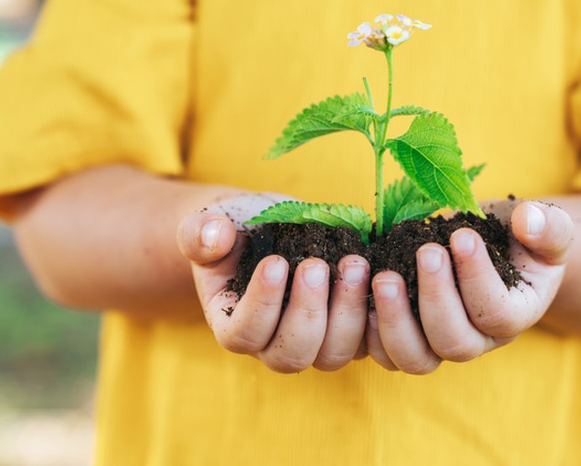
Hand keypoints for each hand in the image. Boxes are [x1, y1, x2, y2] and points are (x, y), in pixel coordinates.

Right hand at [177, 193, 370, 372]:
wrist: (271, 225)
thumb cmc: (235, 229)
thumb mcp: (209, 224)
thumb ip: (201, 233)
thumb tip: (213, 235)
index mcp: (233, 325)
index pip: (244, 336)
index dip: (262, 305)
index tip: (276, 262)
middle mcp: (273, 344)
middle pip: (292, 355)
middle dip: (308, 312)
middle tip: (317, 265)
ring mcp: (315, 341)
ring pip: (333, 355)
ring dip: (347, 312)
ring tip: (353, 264)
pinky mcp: (348, 330)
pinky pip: (368, 342)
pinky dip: (377, 315)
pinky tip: (379, 275)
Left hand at [366, 200, 572, 373]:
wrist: (495, 246)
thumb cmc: (522, 237)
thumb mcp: (549, 227)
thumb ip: (549, 226)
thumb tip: (528, 220)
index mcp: (516, 315)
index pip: (497, 314)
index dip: (477, 278)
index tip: (461, 236)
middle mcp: (479, 339)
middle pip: (454, 344)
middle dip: (436, 299)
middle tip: (426, 252)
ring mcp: (440, 342)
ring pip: (415, 359)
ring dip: (395, 321)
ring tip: (384, 277)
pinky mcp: (409, 336)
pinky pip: (384, 352)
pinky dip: (369, 328)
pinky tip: (363, 288)